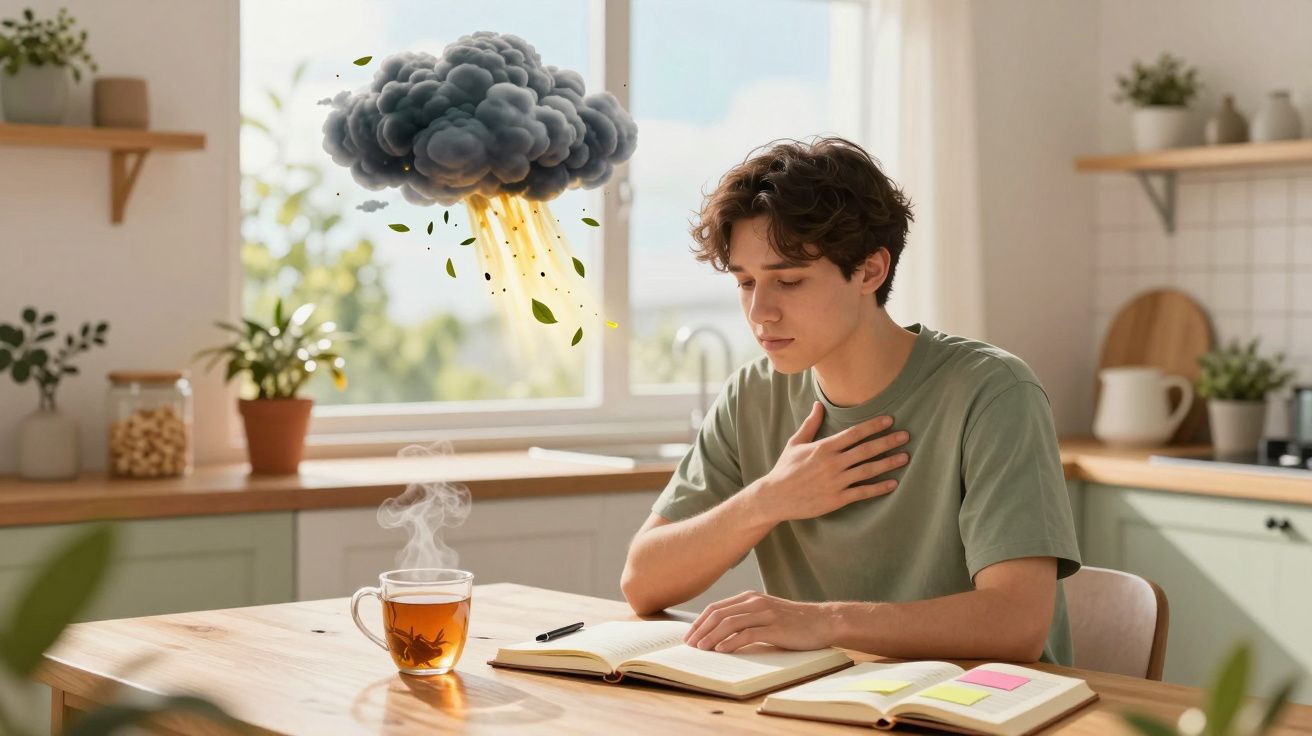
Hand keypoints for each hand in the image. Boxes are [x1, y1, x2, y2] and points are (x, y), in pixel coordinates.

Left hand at [683, 591, 834, 652]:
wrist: (823, 621)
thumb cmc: (793, 622)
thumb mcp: (766, 614)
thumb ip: (746, 619)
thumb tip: (720, 635)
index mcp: (750, 598)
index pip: (716, 607)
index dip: (699, 622)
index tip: (689, 636)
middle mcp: (754, 602)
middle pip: (718, 614)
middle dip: (700, 630)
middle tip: (690, 645)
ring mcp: (765, 613)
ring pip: (729, 623)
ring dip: (711, 637)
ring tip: (701, 649)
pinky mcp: (775, 627)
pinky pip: (747, 634)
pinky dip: (731, 642)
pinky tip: (721, 650)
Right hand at [751, 401, 909, 523]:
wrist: (775, 497)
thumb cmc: (785, 469)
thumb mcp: (795, 443)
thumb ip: (810, 424)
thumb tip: (818, 404)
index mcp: (824, 447)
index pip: (854, 433)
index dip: (873, 426)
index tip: (889, 420)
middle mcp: (833, 463)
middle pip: (866, 450)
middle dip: (888, 441)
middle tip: (906, 436)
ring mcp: (836, 481)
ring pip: (868, 470)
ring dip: (888, 463)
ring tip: (905, 457)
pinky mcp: (837, 499)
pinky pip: (862, 492)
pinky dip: (879, 488)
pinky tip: (893, 483)